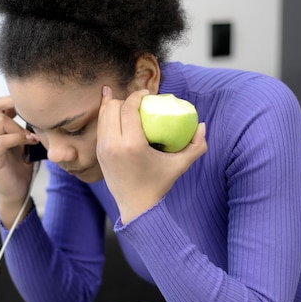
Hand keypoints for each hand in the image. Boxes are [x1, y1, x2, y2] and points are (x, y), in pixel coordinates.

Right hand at [0, 96, 40, 225]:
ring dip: (20, 126)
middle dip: (17, 107)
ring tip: (34, 135)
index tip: (33, 105)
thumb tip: (42, 111)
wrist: (17, 191)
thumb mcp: (25, 141)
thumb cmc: (22, 165)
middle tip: (35, 117)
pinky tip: (31, 141)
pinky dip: (18, 137)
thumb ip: (26, 127)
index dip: (13, 99)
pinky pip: (2, 140)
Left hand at [97, 87, 206, 223]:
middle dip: (124, 99)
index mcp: (132, 145)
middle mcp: (113, 145)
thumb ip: (196, 146)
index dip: (136, 95)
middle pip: (112, 108)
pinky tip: (112, 109)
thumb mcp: (181, 165)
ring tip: (126, 103)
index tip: (146, 94)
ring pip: (103, 115)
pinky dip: (106, 117)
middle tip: (138, 101)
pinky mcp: (98, 154)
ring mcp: (103, 149)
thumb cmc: (159, 183)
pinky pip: (100, 127)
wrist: (136, 207)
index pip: (128, 109)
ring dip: (113, 106)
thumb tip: (202, 125)